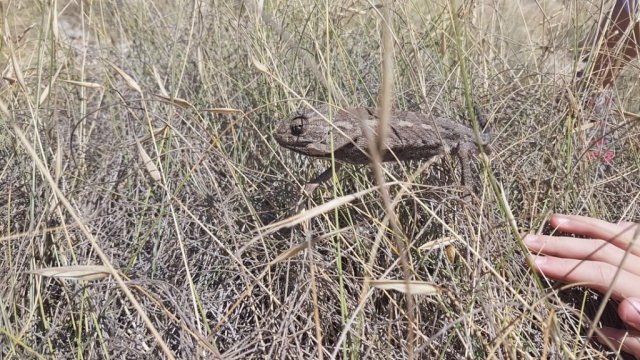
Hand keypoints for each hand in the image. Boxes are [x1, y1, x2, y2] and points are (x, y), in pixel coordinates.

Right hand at [524, 214, 639, 356]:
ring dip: (584, 226)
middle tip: (529, 241)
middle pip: (605, 250)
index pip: (602, 274)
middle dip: (564, 245)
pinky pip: (634, 234)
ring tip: (554, 221)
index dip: (567, 267)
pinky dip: (610, 227)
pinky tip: (589, 225)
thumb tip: (625, 309)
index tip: (534, 263)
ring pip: (620, 234)